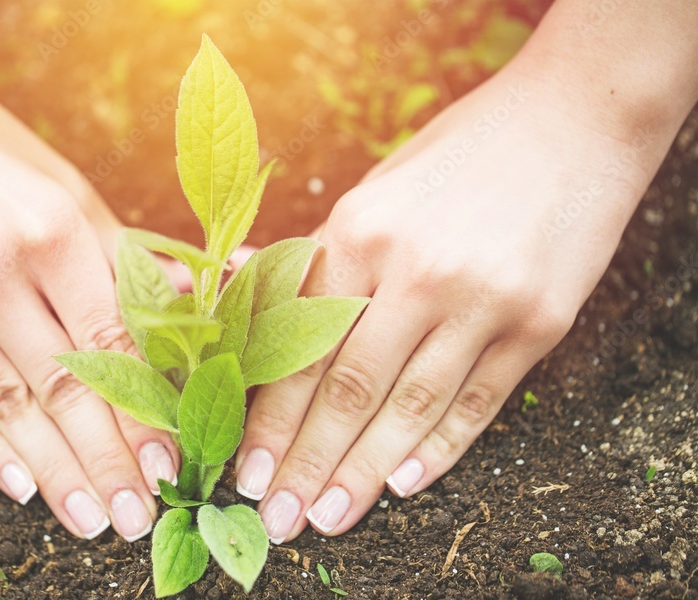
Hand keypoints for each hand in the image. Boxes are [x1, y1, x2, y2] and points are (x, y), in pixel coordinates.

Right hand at [0, 52, 178, 541]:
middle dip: (107, 461)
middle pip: (64, 389)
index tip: (173, 462)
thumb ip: (126, 255)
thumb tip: (203, 296)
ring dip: (55, 473)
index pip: (111, 343)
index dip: (144, 411)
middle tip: (140, 516)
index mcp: (50, 231)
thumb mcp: (64, 186)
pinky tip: (21, 487)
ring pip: (10, 408)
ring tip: (91, 521)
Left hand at [234, 66, 667, 541]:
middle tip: (277, 520)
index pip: (300, 348)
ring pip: (411, 407)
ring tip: (332, 516)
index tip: (246, 471)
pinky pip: (480, 401)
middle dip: (308, 463)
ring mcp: (483, 299)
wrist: (572, 119)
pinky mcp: (539, 321)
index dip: (271, 419)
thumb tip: (248, 301)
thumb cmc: (455, 157)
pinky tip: (405, 482)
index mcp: (359, 232)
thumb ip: (317, 260)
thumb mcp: (373, 192)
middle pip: (349, 390)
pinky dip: (440, 447)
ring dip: (366, 472)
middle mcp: (417, 271)